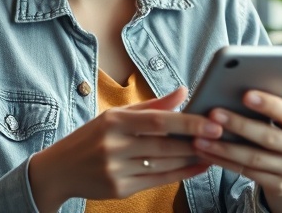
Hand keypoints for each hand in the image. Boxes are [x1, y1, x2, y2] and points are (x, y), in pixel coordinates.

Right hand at [28, 86, 223, 211]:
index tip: (213, 123)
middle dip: (196, 142)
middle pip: (164, 145)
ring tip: (215, 150)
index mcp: (113, 120)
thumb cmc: (92, 137)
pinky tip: (199, 166)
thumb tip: (184, 91)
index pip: (158, 120)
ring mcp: (116, 170)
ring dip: (192, 158)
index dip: (188, 122)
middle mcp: (114, 145)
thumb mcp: (115, 115)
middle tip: (222, 136)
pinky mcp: (119, 190)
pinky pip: (159, 181)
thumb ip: (152, 105)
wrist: (59, 170)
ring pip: (164, 164)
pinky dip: (182, 174)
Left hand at [191, 56, 281, 212]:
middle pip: (268, 137)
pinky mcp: (275, 185)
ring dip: (224, 147)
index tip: (245, 94)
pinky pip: (245, 173)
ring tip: (199, 135)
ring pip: (252, 159)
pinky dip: (222, 161)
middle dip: (239, 124)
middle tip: (213, 112)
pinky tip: (204, 150)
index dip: (269, 104)